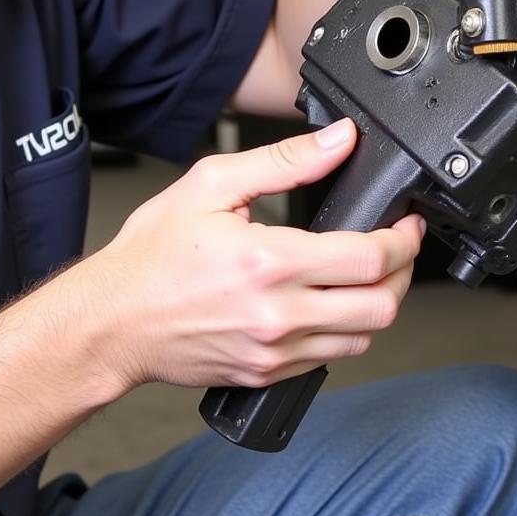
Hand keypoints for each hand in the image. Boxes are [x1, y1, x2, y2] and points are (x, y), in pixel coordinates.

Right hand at [89, 119, 422, 390]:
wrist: (110, 323)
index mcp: (270, 262)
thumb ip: (285, 161)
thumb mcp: (213, 185)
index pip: (369, 258)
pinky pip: (331, 357)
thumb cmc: (152, 256)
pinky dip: (345, 329)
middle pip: (382, 305)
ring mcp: (275, 352)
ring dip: (378, 302)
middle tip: (398, 247)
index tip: (406, 224)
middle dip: (403, 271)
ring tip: (368, 274)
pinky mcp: (267, 374)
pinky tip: (332, 302)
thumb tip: (338, 140)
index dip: (403, 238)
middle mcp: (278, 315)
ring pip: (364, 336)